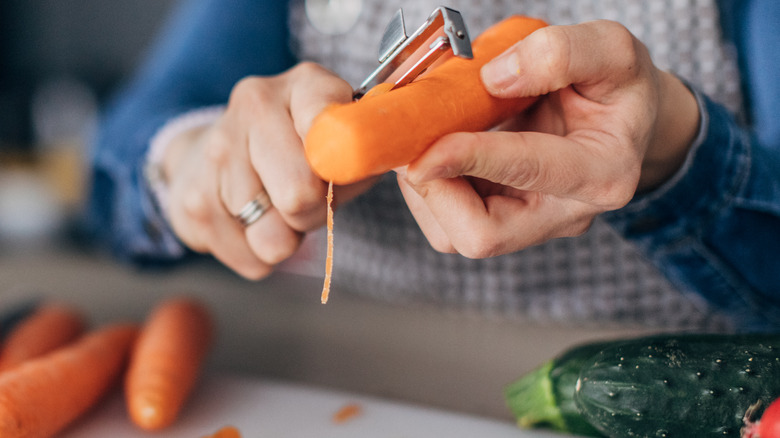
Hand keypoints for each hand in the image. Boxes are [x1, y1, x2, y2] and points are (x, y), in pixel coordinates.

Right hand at [161, 63, 374, 278]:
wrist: (212, 153)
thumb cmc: (299, 152)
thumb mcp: (343, 144)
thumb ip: (362, 159)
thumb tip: (364, 172)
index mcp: (305, 84)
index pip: (329, 125)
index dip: (340, 163)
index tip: (340, 173)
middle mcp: (255, 105)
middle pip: (300, 193)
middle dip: (314, 212)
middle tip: (310, 199)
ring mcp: (217, 149)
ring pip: (273, 236)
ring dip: (285, 235)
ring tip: (276, 206)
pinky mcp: (192, 201)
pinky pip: (251, 259)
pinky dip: (258, 255)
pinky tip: (250, 222)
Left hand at [397, 20, 699, 257]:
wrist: (623, 121)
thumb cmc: (618, 89)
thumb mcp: (612, 51)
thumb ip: (562, 53)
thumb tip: (495, 77)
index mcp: (601, 173)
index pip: (527, 172)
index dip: (469, 158)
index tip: (425, 148)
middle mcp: (565, 213)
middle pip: (482, 236)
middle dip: (436, 193)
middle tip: (418, 145)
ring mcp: (532, 225)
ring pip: (456, 236)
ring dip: (427, 190)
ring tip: (431, 140)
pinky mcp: (505, 224)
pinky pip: (450, 225)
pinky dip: (431, 190)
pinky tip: (440, 152)